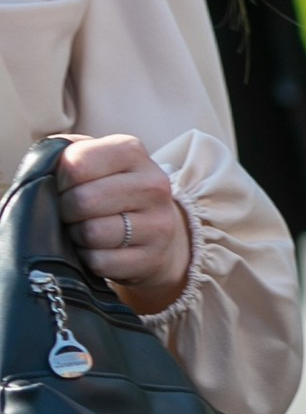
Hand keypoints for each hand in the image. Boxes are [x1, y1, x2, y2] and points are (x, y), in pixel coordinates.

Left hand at [54, 131, 192, 312]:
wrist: (157, 229)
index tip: (62, 187)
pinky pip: (100, 262)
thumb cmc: (112, 190)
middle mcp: (152, 185)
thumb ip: (67, 154)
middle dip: (65, 211)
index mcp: (132, 151)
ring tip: (83, 229)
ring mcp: (157, 223)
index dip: (58, 180)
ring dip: (76, 236)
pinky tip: (96, 249)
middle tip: (69, 212)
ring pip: (92, 233)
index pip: (77, 164)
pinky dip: (88, 259)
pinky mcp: (152, 257)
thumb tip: (41, 168)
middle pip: (84, 201)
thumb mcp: (96, 161)